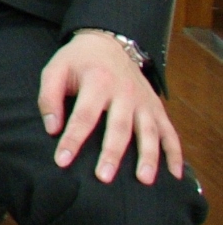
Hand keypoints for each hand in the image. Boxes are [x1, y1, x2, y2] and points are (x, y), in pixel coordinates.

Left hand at [41, 32, 183, 183]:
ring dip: (148, 157)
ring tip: (144, 180)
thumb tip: (52, 129)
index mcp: (98, 81)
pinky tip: (175, 174)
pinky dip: (175, 154)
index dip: (72, 139)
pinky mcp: (156, 108)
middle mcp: (125, 92)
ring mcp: (144, 102)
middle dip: (111, 154)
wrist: (108, 43)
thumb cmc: (78, 61)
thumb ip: (49, 97)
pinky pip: (170, 132)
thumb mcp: (55, 69)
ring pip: (148, 132)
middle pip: (119, 127)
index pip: (83, 116)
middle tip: (103, 177)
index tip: (62, 161)